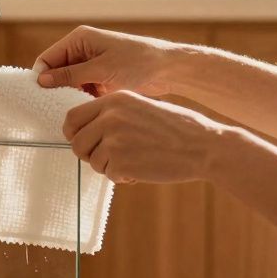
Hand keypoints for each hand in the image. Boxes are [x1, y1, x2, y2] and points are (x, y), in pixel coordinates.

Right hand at [33, 25, 185, 96]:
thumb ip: (70, 75)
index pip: (48, 58)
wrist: (168, 70)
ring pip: (69, 83)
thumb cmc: (139, 62)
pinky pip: (82, 89)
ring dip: (70, 95)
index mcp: (79, 39)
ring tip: (78, 107)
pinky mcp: (100, 77)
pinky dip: (83, 98)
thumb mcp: (101, 70)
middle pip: (56, 72)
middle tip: (58, 107)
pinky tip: (89, 107)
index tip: (41, 97)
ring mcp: (91, 64)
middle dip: (56, 88)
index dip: (42, 77)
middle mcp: (83, 49)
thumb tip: (42, 80)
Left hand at [63, 91, 231, 184]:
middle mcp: (109, 117)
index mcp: (114, 100)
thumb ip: (114, 114)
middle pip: (77, 143)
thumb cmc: (177, 128)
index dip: (73, 133)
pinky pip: (109, 175)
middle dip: (88, 154)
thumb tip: (88, 129)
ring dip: (109, 167)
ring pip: (93, 161)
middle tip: (107, 159)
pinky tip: (142, 170)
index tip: (81, 142)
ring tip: (134, 161)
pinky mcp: (120, 163)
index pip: (72, 117)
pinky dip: (123, 177)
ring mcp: (113, 140)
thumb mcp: (142, 106)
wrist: (203, 145)